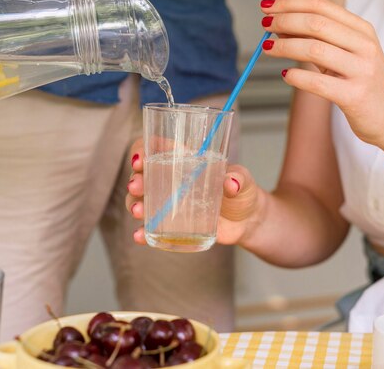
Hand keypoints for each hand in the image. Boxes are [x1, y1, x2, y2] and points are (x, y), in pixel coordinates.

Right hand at [125, 139, 261, 245]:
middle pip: (143, 175)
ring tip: (139, 211)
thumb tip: (231, 183)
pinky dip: (143, 232)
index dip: (142, 150)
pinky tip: (139, 236)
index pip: (155, 148)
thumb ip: (238, 178)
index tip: (140, 159)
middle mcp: (171, 180)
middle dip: (135, 180)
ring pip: (142, 200)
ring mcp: (169, 204)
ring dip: (134, 204)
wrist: (248, 221)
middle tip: (137, 187)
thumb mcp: (243, 180)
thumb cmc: (242, 192)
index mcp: (184, 161)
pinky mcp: (172, 225)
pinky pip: (152, 228)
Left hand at [260, 0, 383, 146]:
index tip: (267, 5)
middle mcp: (364, 46)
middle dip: (284, 21)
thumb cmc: (364, 83)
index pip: (321, 7)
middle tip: (264, 24)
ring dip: (284, 46)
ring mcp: (362, 70)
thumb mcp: (346, 54)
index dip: (290, 3)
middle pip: (316, 24)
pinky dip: (296, 77)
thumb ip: (319, 40)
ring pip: (315, 50)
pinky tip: (286, 75)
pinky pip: (318, 83)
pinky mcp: (355, 96)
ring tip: (266, 48)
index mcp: (361, 30)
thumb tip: (280, 25)